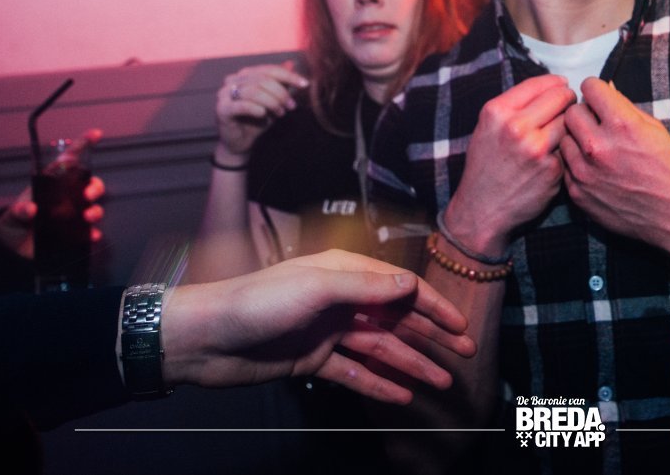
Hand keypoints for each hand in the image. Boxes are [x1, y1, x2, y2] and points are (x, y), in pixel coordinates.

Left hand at [0, 128, 105, 258]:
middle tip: (87, 195)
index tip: (96, 134)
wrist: (15, 245)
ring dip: (96, 210)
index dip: (83, 145)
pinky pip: (91, 230)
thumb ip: (19, 209)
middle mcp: (67, 196)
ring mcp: (73, 214)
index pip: (70, 160)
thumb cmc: (16, 222)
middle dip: (94, 186)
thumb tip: (31, 209)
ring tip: (88, 217)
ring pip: (95, 206)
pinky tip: (91, 235)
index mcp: (53, 183)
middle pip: (90, 184)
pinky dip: (93, 233)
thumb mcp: (12, 214)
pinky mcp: (75, 232)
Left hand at [160, 249, 475, 403]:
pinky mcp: (313, 361)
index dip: (433, 305)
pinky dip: (378, 384)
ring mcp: (328, 331)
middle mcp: (341, 300)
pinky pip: (355, 373)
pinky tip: (402, 397)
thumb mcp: (316, 287)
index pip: (400, 287)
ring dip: (412, 364)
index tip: (460, 325)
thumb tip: (410, 285)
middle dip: (432, 335)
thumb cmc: (257, 303)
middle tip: (464, 354)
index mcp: (344, 273)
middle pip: (397, 318)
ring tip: (442, 383)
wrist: (205, 338)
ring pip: (381, 349)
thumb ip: (366, 287)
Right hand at [215, 62, 308, 160]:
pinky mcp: (222, 109)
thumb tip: (292, 63)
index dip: (288, 76)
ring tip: (281, 113)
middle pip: (262, 79)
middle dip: (281, 93)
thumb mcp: (274, 100)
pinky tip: (264, 114)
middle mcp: (232, 80)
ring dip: (272, 102)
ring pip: (253, 91)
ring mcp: (224, 94)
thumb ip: (281, 83)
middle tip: (291, 106)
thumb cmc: (258, 119)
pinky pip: (242, 105)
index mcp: (245, 75)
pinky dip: (256, 109)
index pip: (269, 70)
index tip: (305, 85)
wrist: (241, 142)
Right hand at [444, 75, 575, 257]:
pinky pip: (568, 149)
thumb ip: (514, 106)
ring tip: (560, 131)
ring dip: (570, 124)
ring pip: (570, 122)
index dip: (555, 83)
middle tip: (568, 105)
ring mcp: (537, 149)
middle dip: (567, 100)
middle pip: (561, 98)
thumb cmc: (486, 166)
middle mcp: (516, 127)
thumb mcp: (487, 127)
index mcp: (497, 112)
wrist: (482, 209)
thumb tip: (551, 86)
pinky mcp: (552, 169)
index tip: (562, 85)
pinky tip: (552, 158)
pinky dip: (565, 151)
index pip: (540, 84)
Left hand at [560, 78, 669, 257]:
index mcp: (622, 125)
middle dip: (584, 113)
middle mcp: (599, 146)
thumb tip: (606, 90)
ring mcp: (585, 172)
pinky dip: (577, 164)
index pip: (590, 87)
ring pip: (564, 139)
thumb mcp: (655, 130)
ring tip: (597, 149)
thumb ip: (626, 108)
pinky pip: (565, 166)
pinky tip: (596, 169)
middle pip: (571, 112)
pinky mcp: (578, 193)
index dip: (596, 90)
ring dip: (577, 139)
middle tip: (597, 123)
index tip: (599, 98)